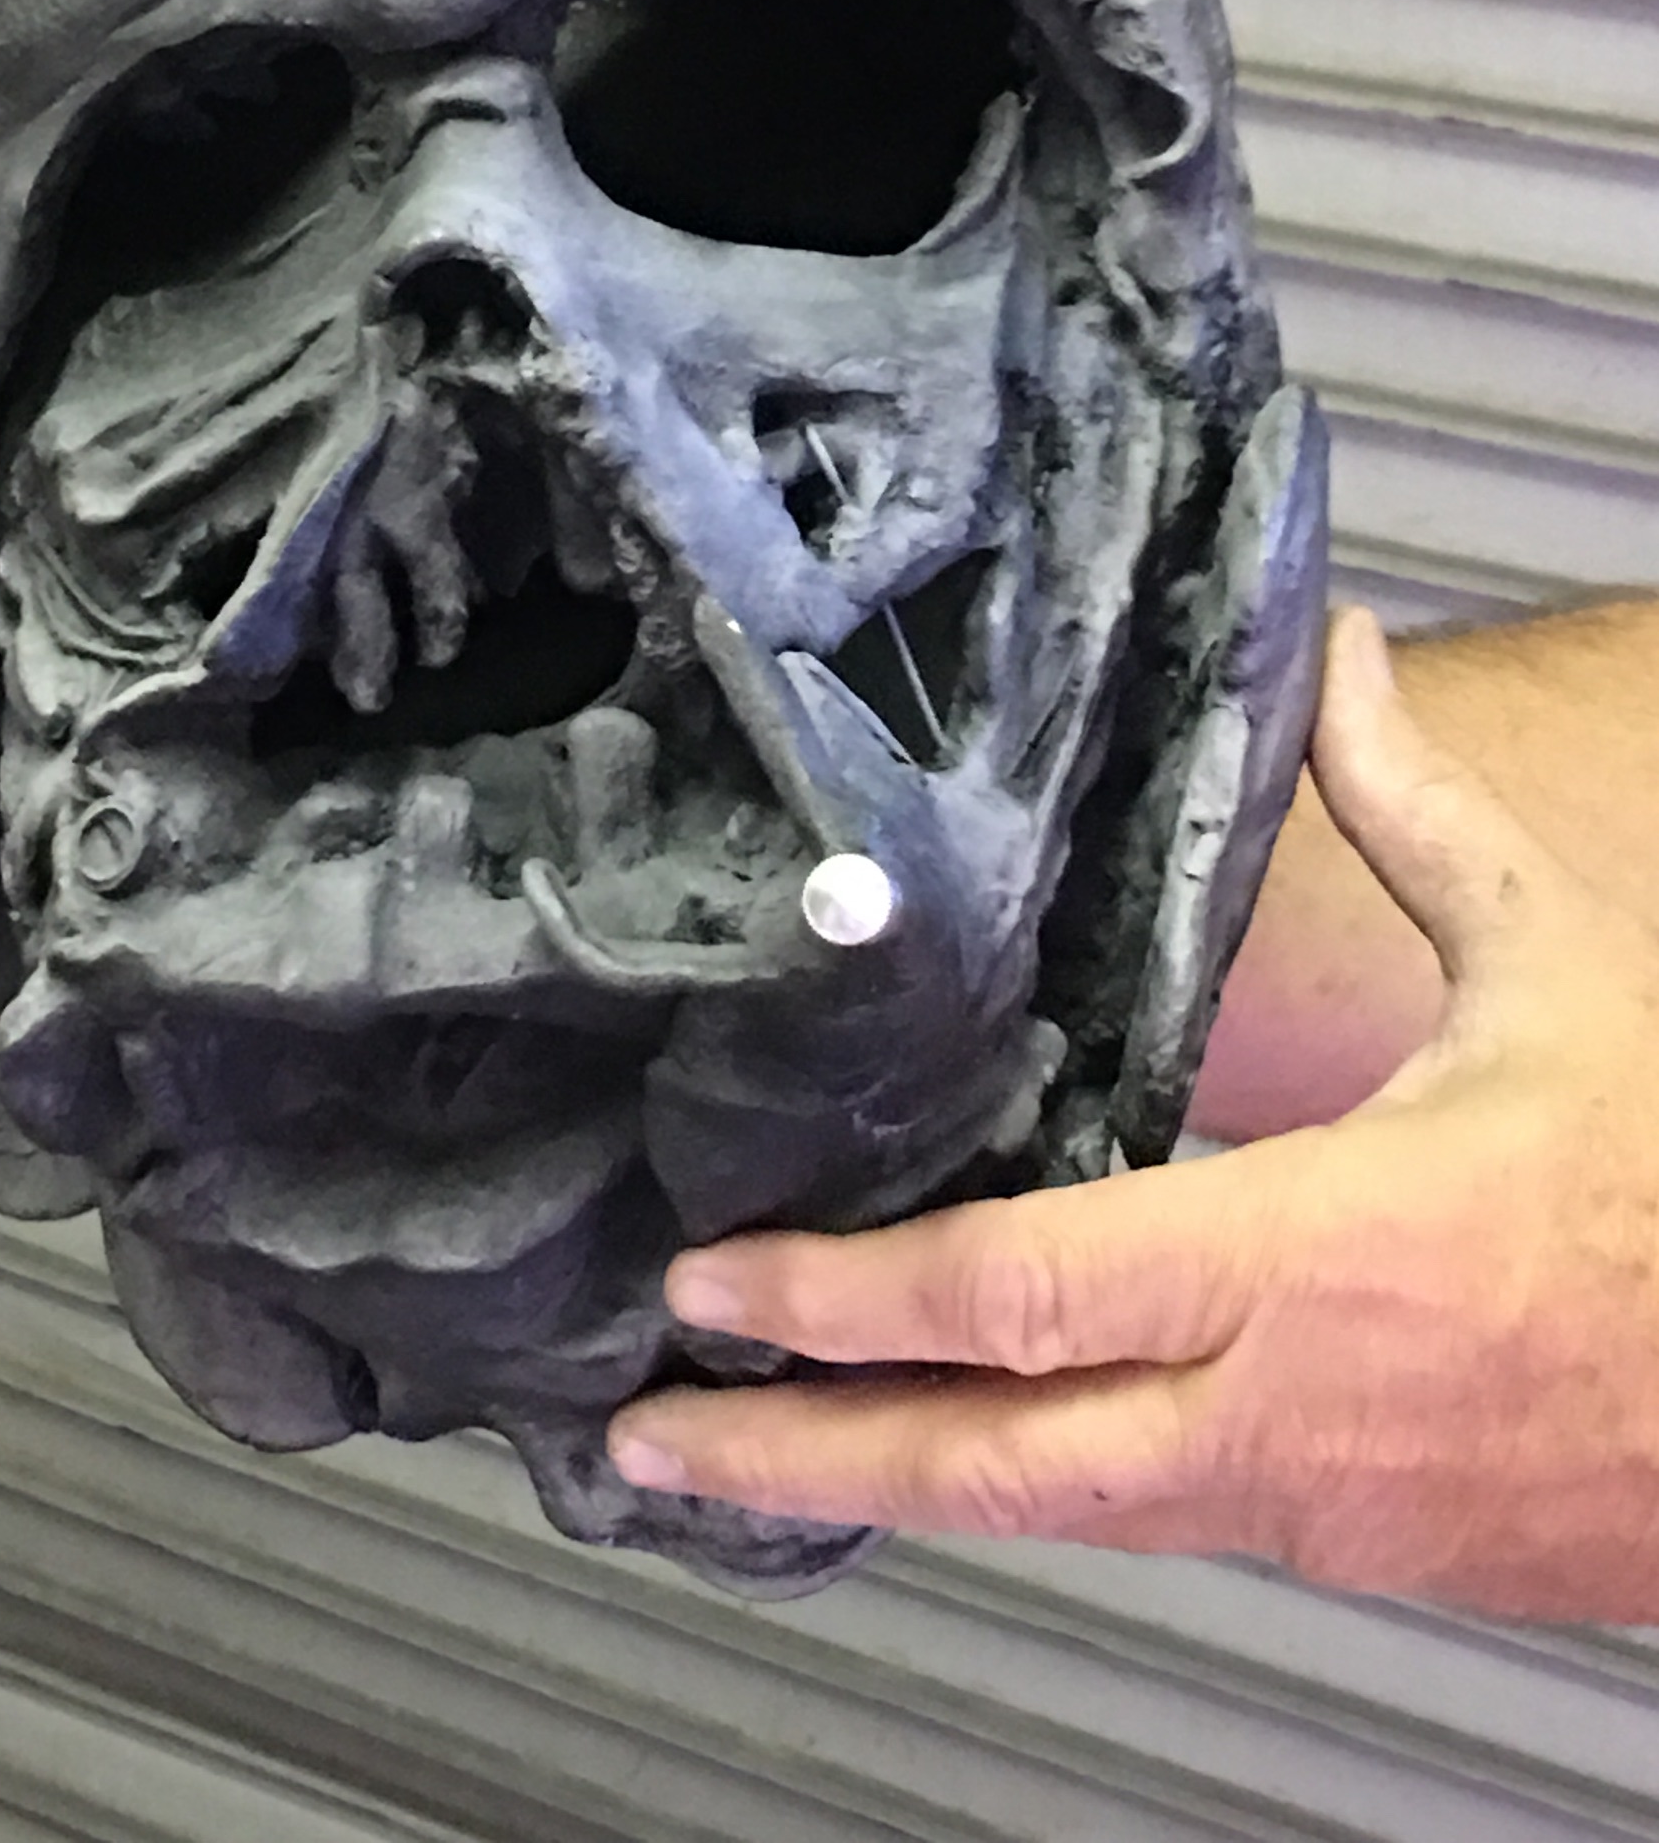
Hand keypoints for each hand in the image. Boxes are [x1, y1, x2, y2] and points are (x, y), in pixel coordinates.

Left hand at [608, 607, 1658, 1619]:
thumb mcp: (1553, 964)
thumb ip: (1416, 808)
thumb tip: (1337, 650)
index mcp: (1313, 1253)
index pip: (1023, 1289)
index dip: (848, 1297)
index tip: (715, 1285)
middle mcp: (1278, 1410)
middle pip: (992, 1459)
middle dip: (799, 1446)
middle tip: (647, 1434)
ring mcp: (1304, 1505)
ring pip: (1053, 1514)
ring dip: (887, 1480)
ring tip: (744, 1453)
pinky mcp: (1339, 1549)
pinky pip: (1140, 1520)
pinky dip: (1020, 1485)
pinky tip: (949, 1442)